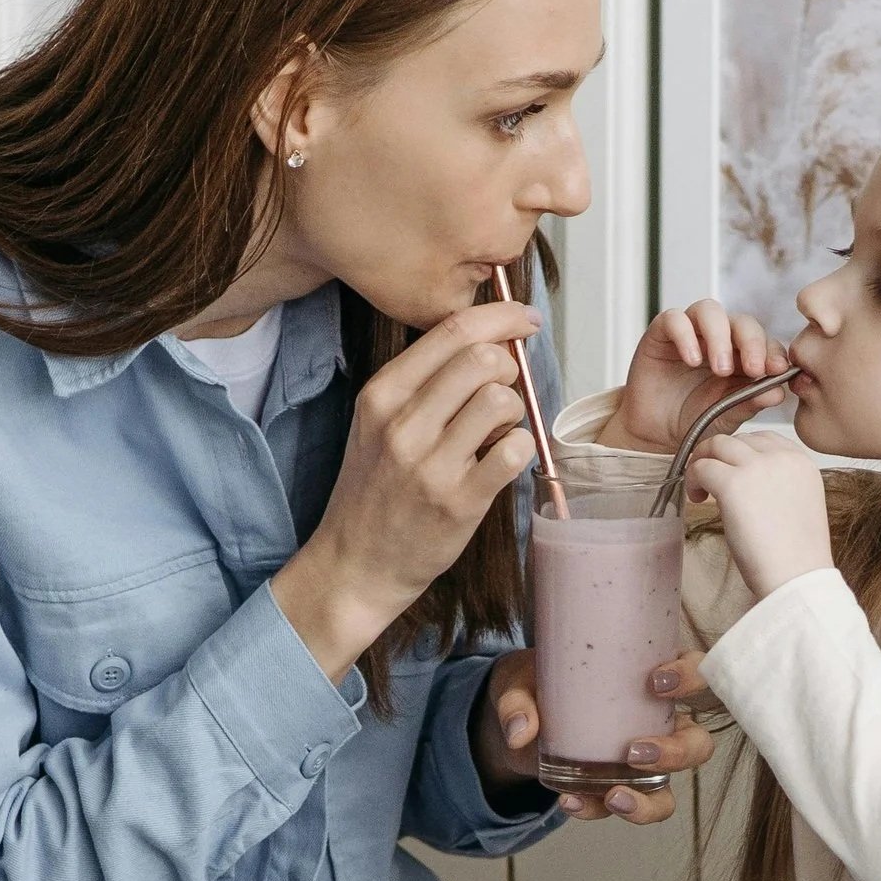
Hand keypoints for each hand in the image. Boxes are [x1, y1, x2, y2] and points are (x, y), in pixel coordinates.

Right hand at [272, 301, 540, 679]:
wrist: (355, 564)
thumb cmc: (375, 490)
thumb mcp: (378, 424)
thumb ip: (424, 382)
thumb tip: (491, 341)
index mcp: (382, 395)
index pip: (452, 331)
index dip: (501, 316)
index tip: (524, 319)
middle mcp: (402, 424)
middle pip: (483, 358)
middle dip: (509, 367)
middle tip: (503, 392)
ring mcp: (430, 464)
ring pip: (502, 400)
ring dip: (514, 412)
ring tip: (496, 434)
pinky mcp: (459, 502)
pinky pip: (515, 450)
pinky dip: (521, 449)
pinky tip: (503, 460)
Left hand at [472, 649, 716, 824]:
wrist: (518, 719)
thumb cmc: (536, 684)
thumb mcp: (521, 682)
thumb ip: (518, 701)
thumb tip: (522, 731)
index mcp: (649, 678)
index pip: (695, 671)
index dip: (690, 677)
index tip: (656, 682)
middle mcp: (657, 724)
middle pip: (697, 744)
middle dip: (676, 753)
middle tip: (634, 752)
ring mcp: (641, 764)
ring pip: (668, 792)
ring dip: (647, 803)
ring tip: (613, 797)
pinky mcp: (616, 789)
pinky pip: (623, 808)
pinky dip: (599, 810)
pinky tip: (571, 802)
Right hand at [603, 299, 792, 452]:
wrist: (657, 432)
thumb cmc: (695, 420)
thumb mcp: (728, 415)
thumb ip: (752, 402)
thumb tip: (779, 392)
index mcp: (741, 354)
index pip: (764, 340)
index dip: (773, 351)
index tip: (778, 370)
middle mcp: (718, 337)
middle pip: (741, 321)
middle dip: (752, 342)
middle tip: (754, 369)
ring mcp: (690, 331)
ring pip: (710, 311)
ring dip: (720, 336)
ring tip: (721, 369)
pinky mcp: (661, 332)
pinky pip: (674, 319)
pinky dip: (685, 335)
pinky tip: (692, 360)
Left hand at [686, 432, 832, 598]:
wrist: (797, 577)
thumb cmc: (797, 556)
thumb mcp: (800, 506)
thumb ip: (780, 484)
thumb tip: (747, 483)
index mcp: (802, 463)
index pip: (765, 438)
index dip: (742, 452)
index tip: (732, 470)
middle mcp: (782, 458)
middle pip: (739, 439)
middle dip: (720, 455)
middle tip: (710, 480)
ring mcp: (757, 467)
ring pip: (717, 445)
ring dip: (703, 462)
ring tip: (700, 489)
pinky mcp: (733, 483)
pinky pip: (702, 467)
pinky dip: (693, 480)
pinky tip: (696, 499)